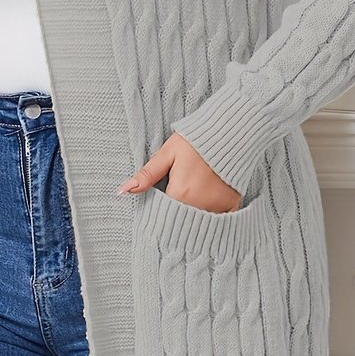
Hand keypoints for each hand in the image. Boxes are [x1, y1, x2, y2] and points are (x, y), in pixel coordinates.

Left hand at [116, 132, 242, 212]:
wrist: (229, 132)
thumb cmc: (194, 141)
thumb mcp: (167, 154)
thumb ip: (146, 175)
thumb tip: (122, 191)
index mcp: (180, 193)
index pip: (164, 215)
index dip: (160, 214)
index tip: (160, 211)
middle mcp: (199, 204)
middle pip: (181, 222)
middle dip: (175, 219)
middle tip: (179, 202)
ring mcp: (217, 206)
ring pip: (199, 223)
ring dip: (193, 219)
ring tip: (194, 200)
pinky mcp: (232, 205)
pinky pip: (219, 220)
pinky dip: (212, 218)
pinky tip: (208, 206)